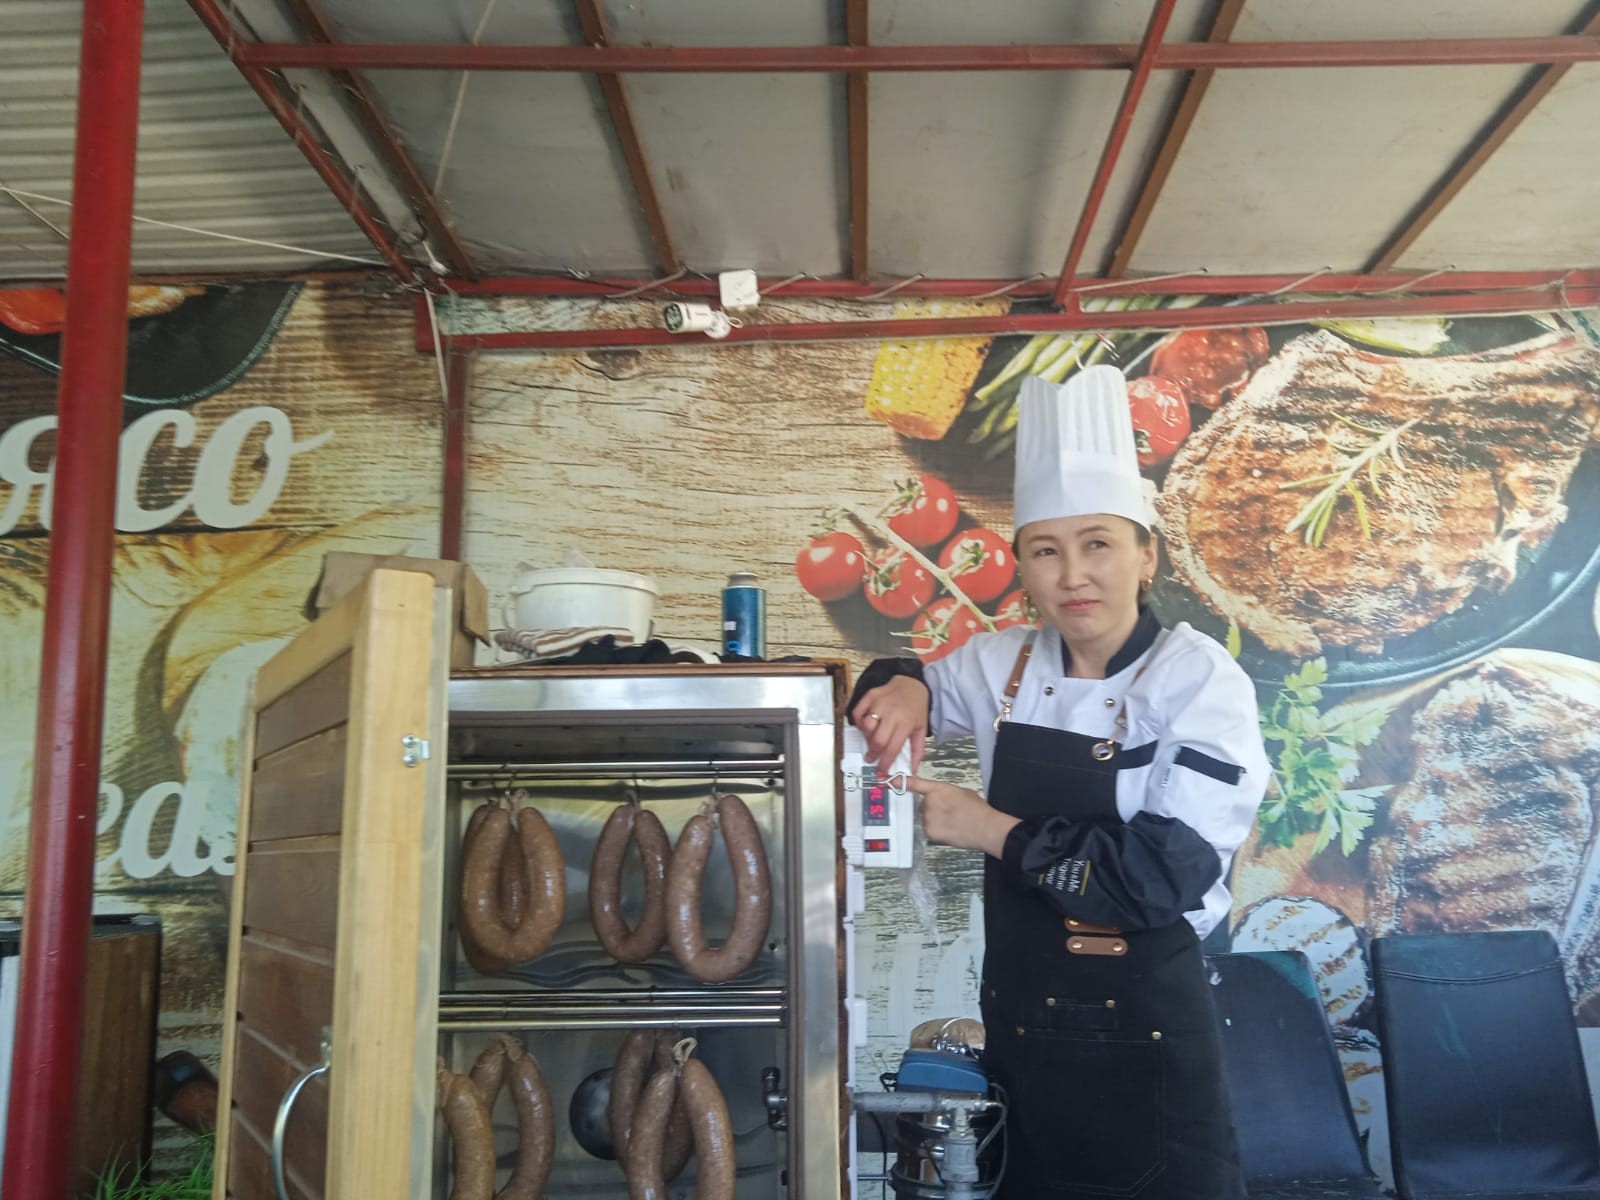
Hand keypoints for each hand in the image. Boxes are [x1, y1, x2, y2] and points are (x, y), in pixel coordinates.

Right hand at [850, 675, 929, 769]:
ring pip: (866, 726)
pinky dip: (859, 722)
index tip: (881, 770)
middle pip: (877, 739)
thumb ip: (917, 750)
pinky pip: (858, 712)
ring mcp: (880, 702)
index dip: (885, 762)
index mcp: (907, 722)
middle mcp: (892, 712)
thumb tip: (912, 769)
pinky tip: (865, 726)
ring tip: (871, 740)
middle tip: (872, 757)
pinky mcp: (870, 695)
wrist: (912, 683)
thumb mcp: (921, 728)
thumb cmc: (916, 707)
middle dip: (873, 753)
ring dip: (866, 737)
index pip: (892, 748)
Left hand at [904, 775, 1019, 857]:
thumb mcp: (961, 792)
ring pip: (926, 818)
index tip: (889, 781)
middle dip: (933, 808)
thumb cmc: (977, 809)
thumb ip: (945, 792)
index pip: (916, 784)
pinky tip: (950, 830)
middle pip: (924, 805)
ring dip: (935, 820)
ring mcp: (928, 818)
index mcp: (938, 789)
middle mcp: (929, 803)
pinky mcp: (929, 832)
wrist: (985, 828)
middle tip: (951, 812)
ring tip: (953, 822)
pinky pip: (929, 829)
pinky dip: (937, 830)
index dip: (901, 782)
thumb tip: (940, 797)